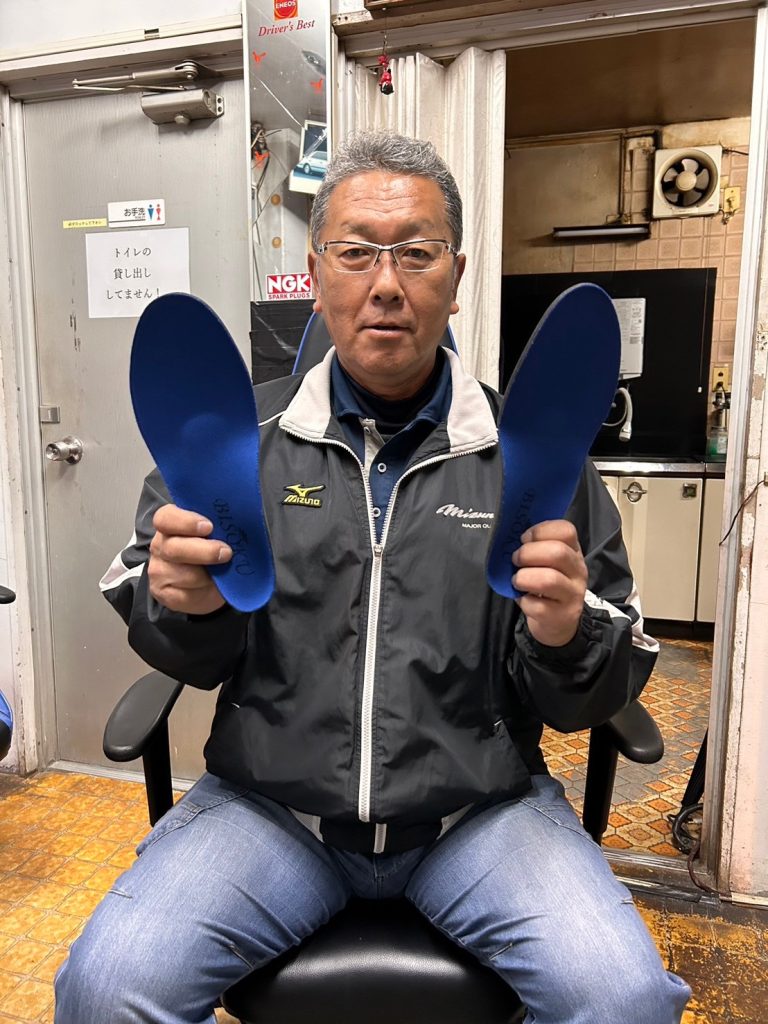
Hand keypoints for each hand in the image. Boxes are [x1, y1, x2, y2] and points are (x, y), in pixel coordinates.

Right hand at [148, 504, 231, 614]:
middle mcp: (160, 545)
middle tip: (225, 552)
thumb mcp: (215, 533)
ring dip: (207, 575)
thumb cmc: (213, 551)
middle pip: (173, 548)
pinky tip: (210, 585)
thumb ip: (218, 525)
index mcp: (169, 524)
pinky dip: (202, 591)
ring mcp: (159, 570)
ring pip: (182, 574)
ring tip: (221, 571)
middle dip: (204, 551)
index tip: (208, 527)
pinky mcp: (164, 593)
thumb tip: (236, 522)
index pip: (166, 518)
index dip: (186, 522)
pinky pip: (184, 594)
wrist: (212, 584)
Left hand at [512, 520, 587, 646]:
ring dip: (524, 578)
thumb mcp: (548, 563)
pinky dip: (524, 601)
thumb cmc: (547, 586)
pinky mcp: (561, 616)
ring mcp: (572, 595)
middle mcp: (578, 571)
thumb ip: (536, 547)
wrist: (559, 622)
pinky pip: (538, 606)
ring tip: (517, 581)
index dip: (540, 530)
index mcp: (573, 551)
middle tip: (516, 560)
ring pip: (549, 579)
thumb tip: (510, 538)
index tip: (524, 539)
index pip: (567, 530)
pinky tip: (523, 599)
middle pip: (558, 552)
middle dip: (528, 553)